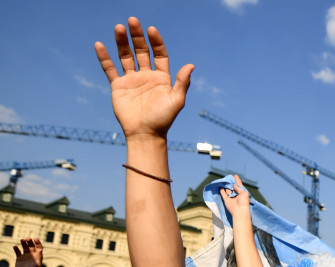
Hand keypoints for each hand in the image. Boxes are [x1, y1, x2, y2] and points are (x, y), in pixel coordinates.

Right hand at [13, 238, 42, 266]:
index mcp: (38, 255)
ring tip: (22, 240)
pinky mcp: (19, 258)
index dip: (37, 242)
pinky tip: (15, 247)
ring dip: (23, 243)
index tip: (35, 238)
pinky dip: (16, 249)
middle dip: (29, 241)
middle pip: (31, 245)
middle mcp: (32, 255)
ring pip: (24, 247)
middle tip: (27, 238)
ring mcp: (25, 256)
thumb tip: (40, 250)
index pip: (39, 247)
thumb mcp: (37, 264)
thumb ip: (39, 257)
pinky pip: (18, 252)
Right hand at [95, 17, 192, 139]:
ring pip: (126, 56)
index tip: (151, 30)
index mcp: (162, 77)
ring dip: (122, 42)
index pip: (159, 54)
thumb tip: (191, 65)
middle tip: (132, 21)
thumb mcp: (176, 101)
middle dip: (137, 36)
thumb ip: (182, 82)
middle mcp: (147, 76)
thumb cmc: (163, 119)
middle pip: (141, 51)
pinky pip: (110, 69)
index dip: (156, 42)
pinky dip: (104, 57)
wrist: (145, 134)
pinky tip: (100, 44)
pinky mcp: (118, 86)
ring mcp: (132, 80)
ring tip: (118, 28)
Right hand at [221, 175, 251, 218]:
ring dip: (226, 186)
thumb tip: (233, 185)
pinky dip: (221, 190)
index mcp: (242, 192)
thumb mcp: (244, 193)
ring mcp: (231, 197)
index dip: (237, 180)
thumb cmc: (244, 202)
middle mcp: (236, 194)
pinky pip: (223, 193)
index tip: (235, 175)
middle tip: (228, 178)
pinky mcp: (226, 199)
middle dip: (231, 183)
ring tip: (224, 181)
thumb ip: (238, 188)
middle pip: (233, 187)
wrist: (239, 211)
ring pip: (228, 189)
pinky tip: (220, 186)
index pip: (239, 185)